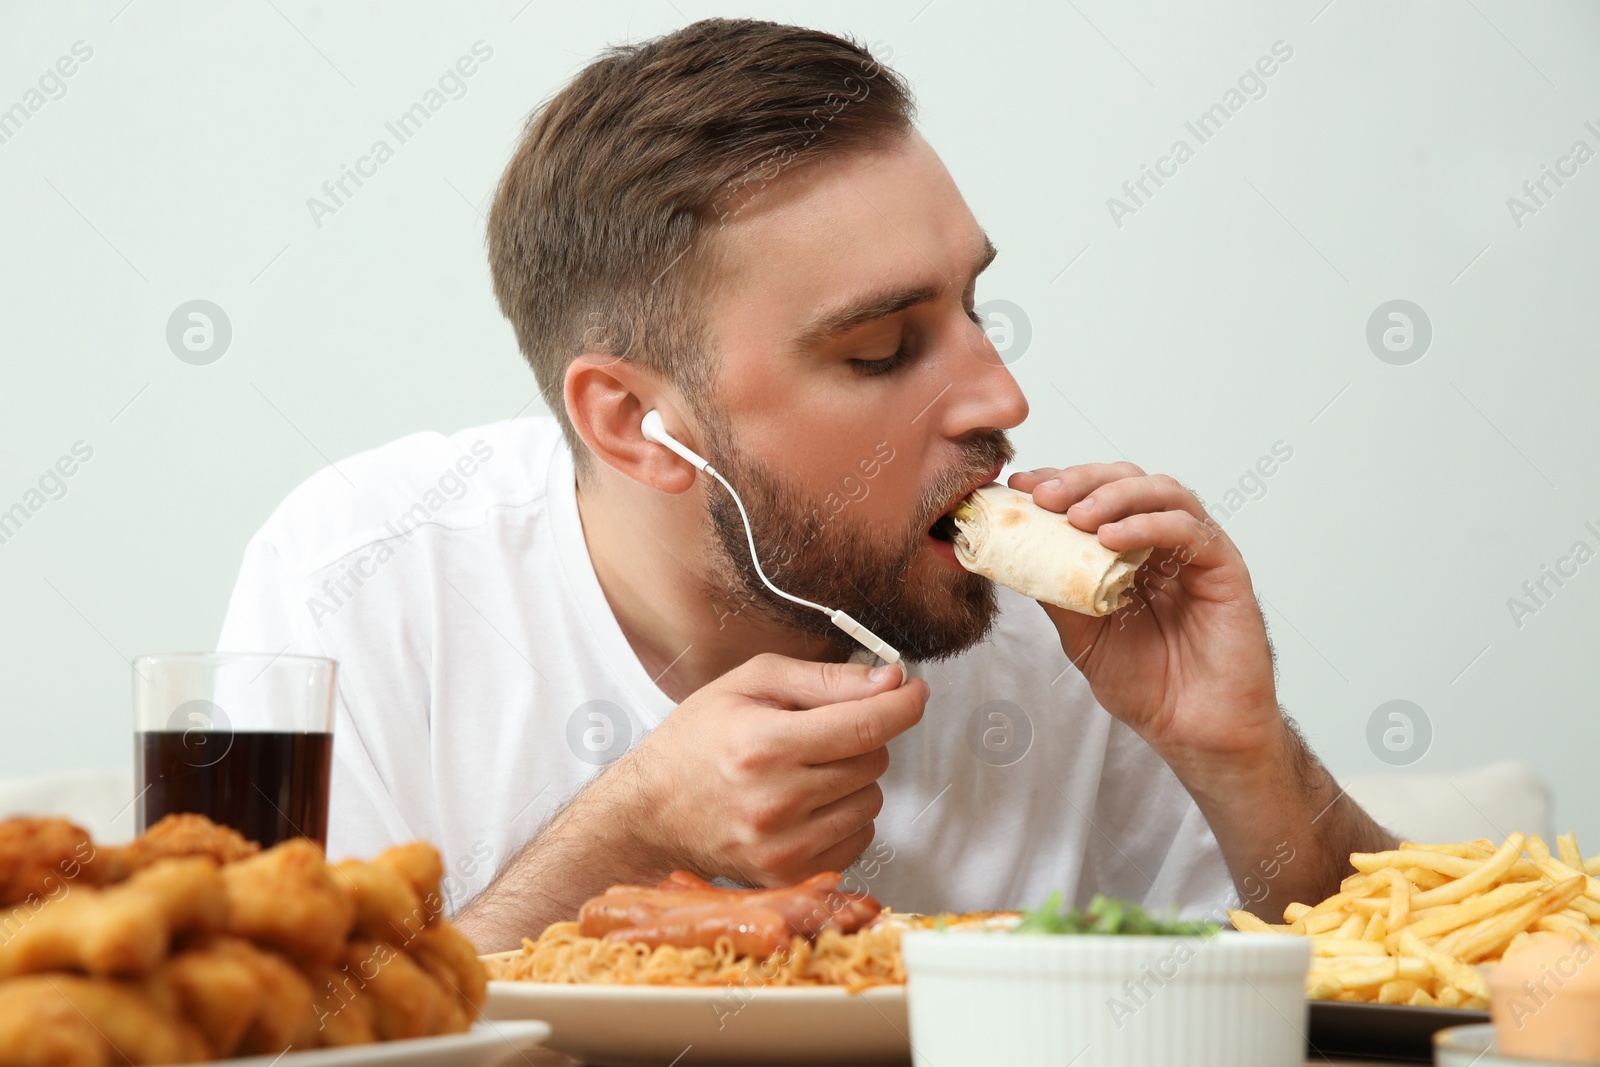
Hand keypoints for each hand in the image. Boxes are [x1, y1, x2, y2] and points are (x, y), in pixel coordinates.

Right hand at [615, 653, 928, 885]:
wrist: (650, 812)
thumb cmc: (696, 740)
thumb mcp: (750, 684)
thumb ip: (824, 679)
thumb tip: (889, 682)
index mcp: (766, 745)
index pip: (866, 726)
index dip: (902, 704)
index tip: (914, 691)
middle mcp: (777, 802)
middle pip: (873, 761)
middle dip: (862, 737)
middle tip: (821, 732)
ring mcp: (784, 847)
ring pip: (871, 801)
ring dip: (853, 780)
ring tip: (806, 770)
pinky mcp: (790, 876)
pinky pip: (858, 839)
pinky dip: (845, 817)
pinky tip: (807, 803)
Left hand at [1007, 464, 1281, 771]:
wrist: (1193, 730)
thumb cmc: (1148, 685)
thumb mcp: (1083, 635)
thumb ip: (1057, 594)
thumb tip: (1014, 555)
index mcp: (1130, 551)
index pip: (1096, 497)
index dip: (1058, 483)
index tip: (1019, 488)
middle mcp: (1163, 542)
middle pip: (1127, 480)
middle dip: (1080, 481)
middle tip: (1044, 497)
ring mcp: (1196, 551)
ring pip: (1162, 491)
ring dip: (1114, 496)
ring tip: (1078, 517)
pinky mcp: (1225, 567)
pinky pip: (1190, 529)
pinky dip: (1149, 524)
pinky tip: (1114, 538)